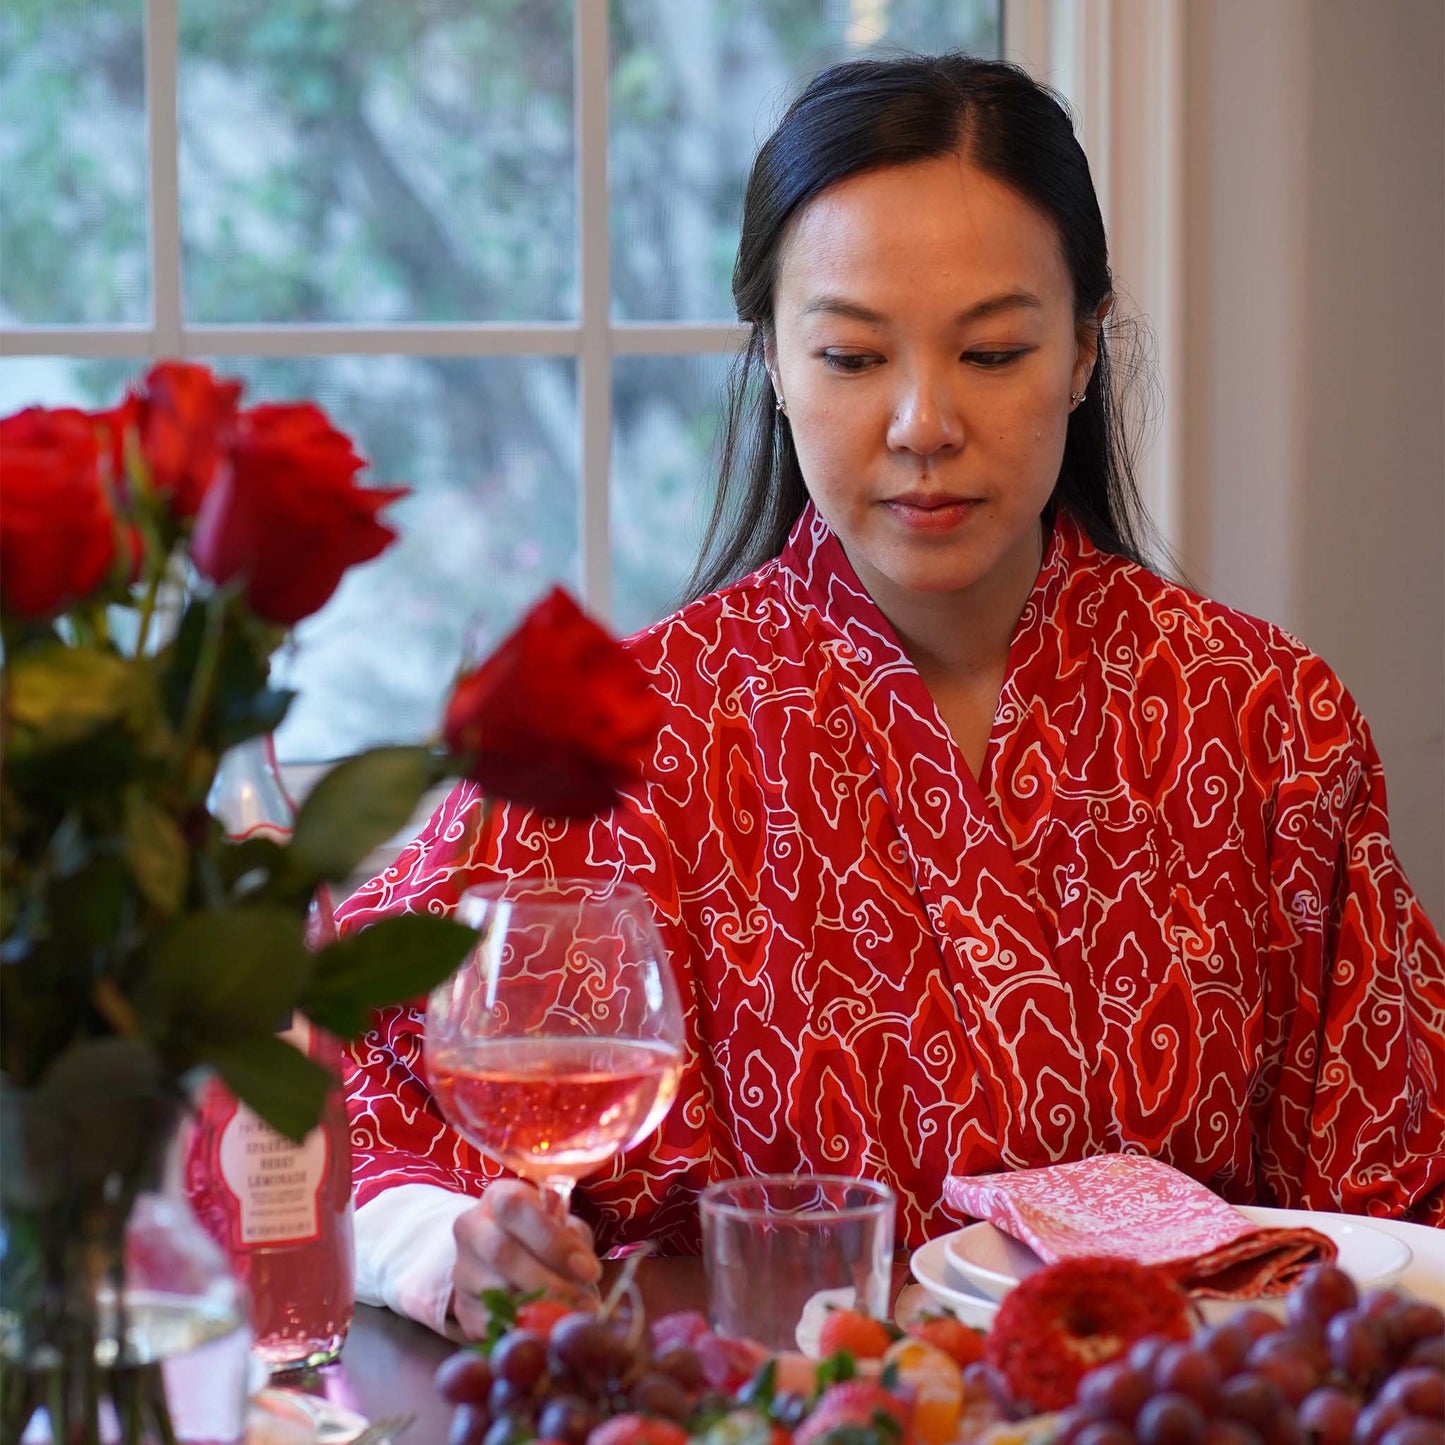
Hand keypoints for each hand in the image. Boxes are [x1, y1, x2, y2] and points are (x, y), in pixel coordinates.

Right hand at [450, 1179, 602, 1339]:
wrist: (499, 1257)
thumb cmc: (539, 1233)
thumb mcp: (560, 1222)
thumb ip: (572, 1235)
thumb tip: (581, 1265)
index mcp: (497, 1197)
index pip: (516, 1209)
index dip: (553, 1241)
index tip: (589, 1270)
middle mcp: (471, 1227)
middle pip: (501, 1252)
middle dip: (547, 1280)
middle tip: (582, 1301)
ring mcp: (462, 1269)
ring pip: (495, 1291)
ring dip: (538, 1308)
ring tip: (571, 1315)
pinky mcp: (463, 1307)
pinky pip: (490, 1322)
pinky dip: (521, 1327)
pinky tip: (546, 1329)